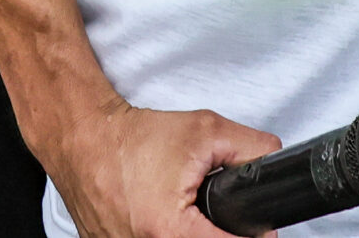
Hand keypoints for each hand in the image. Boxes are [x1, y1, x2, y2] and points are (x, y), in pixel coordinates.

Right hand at [44, 102, 279, 237]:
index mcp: (170, 231)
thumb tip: (274, 163)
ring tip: (183, 211)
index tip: (255, 229)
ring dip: (187, 231)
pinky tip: (160, 215)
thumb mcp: (205, 130)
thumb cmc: (133, 139)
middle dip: (213, 231)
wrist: (84, 138)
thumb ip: (250, 148)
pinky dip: (159, 233)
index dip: (248, 237)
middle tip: (214, 216)